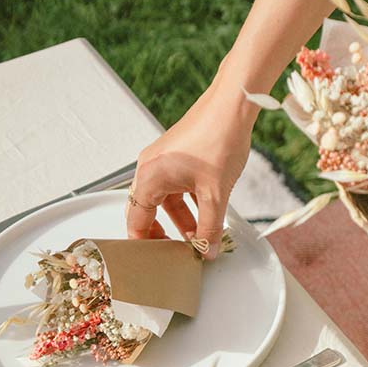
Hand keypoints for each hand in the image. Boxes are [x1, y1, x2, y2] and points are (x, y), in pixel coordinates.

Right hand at [127, 77, 256, 258]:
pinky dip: (187, 203)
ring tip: (198, 239)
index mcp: (149, 177)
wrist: (232, 105)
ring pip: (165, 201)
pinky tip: (206, 215)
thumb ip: (210, 227)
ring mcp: (161, 161)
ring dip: (180, 220)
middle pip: (147, 212)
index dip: (145, 245)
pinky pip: (175, 188)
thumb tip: (207, 252)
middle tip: (176, 255)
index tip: (157, 262)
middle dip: (163, 235)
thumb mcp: (216, 193)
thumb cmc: (219, 139)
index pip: (136, 221)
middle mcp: (149, 168)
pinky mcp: (175, 157)